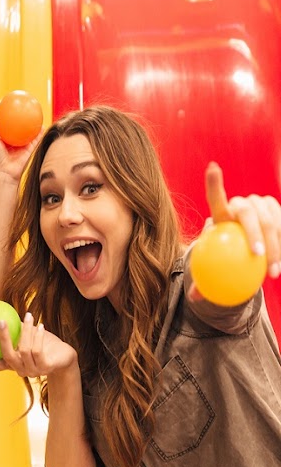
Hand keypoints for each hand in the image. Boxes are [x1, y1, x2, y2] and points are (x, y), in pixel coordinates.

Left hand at [0, 115, 40, 184]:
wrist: (7, 173)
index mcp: (7, 139)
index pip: (9, 126)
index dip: (10, 117)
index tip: (12, 107)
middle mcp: (16, 142)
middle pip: (21, 128)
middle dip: (24, 119)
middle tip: (26, 108)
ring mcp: (24, 145)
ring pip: (30, 133)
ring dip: (34, 125)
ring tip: (38, 114)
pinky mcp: (30, 150)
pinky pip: (36, 140)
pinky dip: (40, 134)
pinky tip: (43, 126)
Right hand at [0, 312, 77, 377]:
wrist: (64, 357)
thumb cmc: (44, 345)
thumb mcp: (28, 338)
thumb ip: (15, 331)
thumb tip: (1, 312)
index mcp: (14, 365)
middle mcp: (22, 370)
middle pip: (8, 357)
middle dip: (3, 339)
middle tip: (1, 321)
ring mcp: (34, 370)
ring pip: (24, 350)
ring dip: (26, 331)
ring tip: (29, 316)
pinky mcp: (46, 367)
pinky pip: (38, 350)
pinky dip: (38, 336)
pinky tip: (40, 325)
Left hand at [204, 162, 280, 278]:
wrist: (246, 250)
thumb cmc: (224, 260)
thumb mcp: (213, 268)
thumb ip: (204, 280)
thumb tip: (193, 298)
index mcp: (223, 213)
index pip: (216, 197)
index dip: (215, 182)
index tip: (212, 168)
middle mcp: (244, 204)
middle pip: (249, 214)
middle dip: (255, 233)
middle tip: (257, 257)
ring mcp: (264, 205)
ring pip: (271, 222)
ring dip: (275, 247)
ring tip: (272, 273)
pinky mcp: (279, 212)